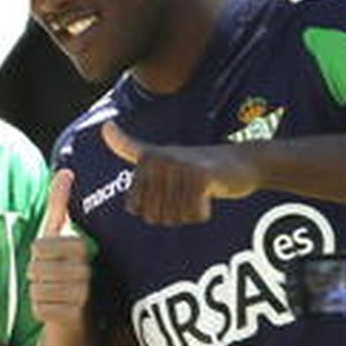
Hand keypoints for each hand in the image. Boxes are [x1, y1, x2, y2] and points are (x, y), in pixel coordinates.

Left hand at [28, 169, 89, 324]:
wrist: (78, 313)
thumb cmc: (64, 268)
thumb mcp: (60, 234)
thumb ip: (61, 204)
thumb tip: (66, 171)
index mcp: (82, 247)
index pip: (40, 245)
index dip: (38, 253)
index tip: (48, 257)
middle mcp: (86, 270)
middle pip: (35, 268)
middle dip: (35, 274)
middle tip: (48, 278)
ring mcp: (81, 295)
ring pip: (36, 289)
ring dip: (36, 292)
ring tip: (51, 292)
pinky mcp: (72, 317)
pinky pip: (39, 309)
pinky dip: (39, 309)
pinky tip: (52, 308)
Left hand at [101, 119, 260, 224]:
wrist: (241, 161)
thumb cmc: (196, 164)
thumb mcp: (159, 154)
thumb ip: (129, 146)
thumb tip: (105, 127)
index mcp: (146, 159)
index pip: (136, 209)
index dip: (154, 210)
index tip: (170, 191)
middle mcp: (159, 160)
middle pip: (155, 216)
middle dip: (173, 214)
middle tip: (188, 193)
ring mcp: (180, 167)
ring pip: (174, 218)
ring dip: (188, 213)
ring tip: (198, 193)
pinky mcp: (201, 177)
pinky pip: (194, 214)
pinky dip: (203, 213)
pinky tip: (209, 194)